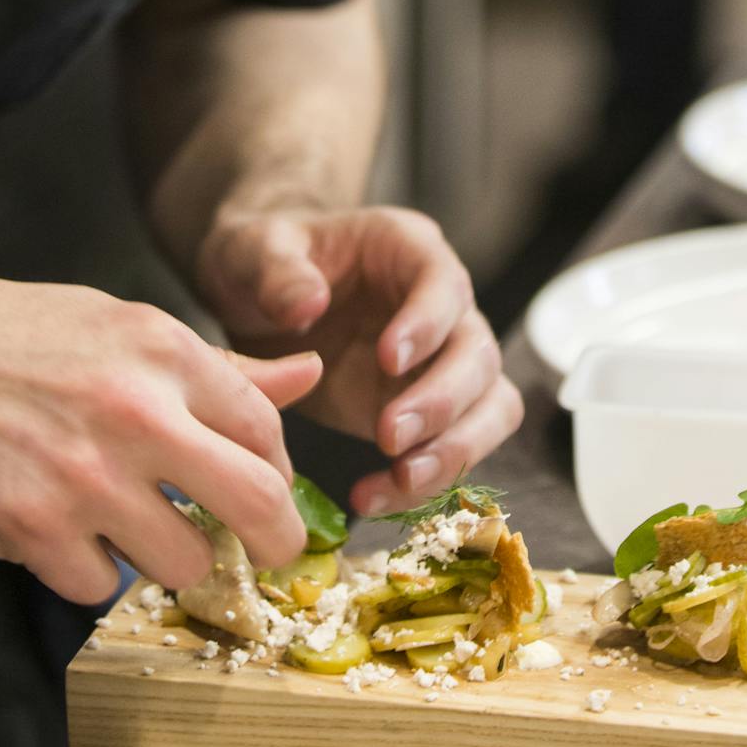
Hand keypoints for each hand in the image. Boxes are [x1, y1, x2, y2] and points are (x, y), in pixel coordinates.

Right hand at [0, 268, 319, 604]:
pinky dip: (87, 571)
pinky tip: (61, 530)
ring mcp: (84, 475)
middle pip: (258, 504)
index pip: (267, 428)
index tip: (266, 489)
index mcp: (165, 351)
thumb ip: (218, 364)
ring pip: (183, 561)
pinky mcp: (29, 528)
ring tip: (133, 527)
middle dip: (274, 542)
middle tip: (262, 555)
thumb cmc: (7, 332)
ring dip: (169, 559)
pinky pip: (99, 586)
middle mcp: (137, 411)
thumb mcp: (121, 324)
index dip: (278, 470)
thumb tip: (307, 372)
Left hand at [196, 205, 523, 516]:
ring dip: (455, 449)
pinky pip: (454, 448)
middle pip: (479, 352)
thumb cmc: (264, 259)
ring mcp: (442, 361)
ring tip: (399, 479)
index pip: (444, 283)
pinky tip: (374, 497)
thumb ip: (279, 271)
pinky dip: (426, 481)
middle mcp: (443, 305)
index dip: (428, 323)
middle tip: (388, 436)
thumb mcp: (256, 249)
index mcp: (408, 250)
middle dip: (444, 400)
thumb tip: (307, 306)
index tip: (389, 359)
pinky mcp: (428, 410)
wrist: (257, 298)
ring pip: (490, 406)